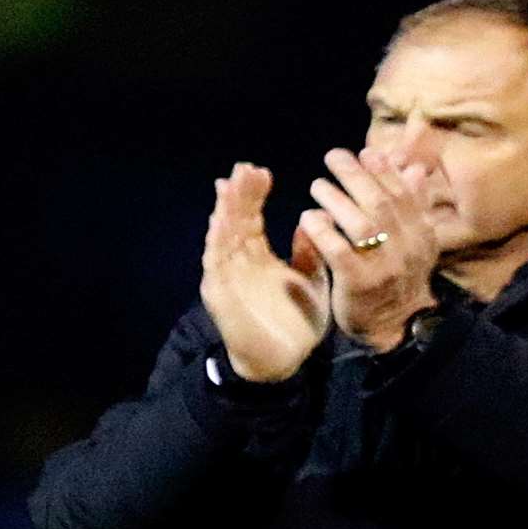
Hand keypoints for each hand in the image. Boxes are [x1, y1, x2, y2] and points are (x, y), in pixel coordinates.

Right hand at [200, 163, 331, 381]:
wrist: (284, 360)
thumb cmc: (296, 321)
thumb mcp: (310, 279)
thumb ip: (308, 253)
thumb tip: (308, 223)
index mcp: (258, 257)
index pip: (251, 219)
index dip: (253, 195)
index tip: (260, 171)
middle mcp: (239, 263)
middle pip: (234, 222)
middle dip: (238, 195)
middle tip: (243, 168)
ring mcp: (227, 278)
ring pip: (222, 238)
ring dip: (225, 213)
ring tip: (229, 187)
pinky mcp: (221, 296)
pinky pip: (218, 266)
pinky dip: (218, 243)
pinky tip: (220, 224)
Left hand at [298, 147, 438, 352]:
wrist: (394, 326)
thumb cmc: (397, 277)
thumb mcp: (413, 241)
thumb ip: (412, 205)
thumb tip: (414, 169)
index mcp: (421, 234)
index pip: (404, 195)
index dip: (385, 171)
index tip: (365, 152)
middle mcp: (407, 248)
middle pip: (381, 204)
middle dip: (356, 176)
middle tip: (333, 157)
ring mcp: (385, 267)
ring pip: (362, 225)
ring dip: (337, 200)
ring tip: (317, 186)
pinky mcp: (360, 283)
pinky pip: (340, 251)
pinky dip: (323, 231)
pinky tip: (309, 217)